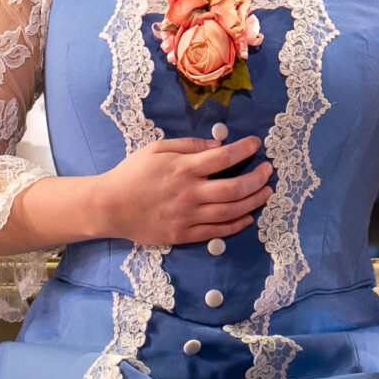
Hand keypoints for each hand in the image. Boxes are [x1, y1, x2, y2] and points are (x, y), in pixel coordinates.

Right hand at [96, 134, 271, 245]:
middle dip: (257, 178)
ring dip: (253, 202)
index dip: (244, 149)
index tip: (257, 144)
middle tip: (269, 171)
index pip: (223, 157)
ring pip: (230, 211)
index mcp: (183, 168)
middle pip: (234, 188)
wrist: (110, 206)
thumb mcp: (156, 149)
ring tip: (266, 193)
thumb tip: (219, 145)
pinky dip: (236, 225)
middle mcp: (189, 193)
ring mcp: (187, 216)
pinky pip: (217, 231)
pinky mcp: (183, 234)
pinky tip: (248, 217)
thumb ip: (189, 146)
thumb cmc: (132, 173)